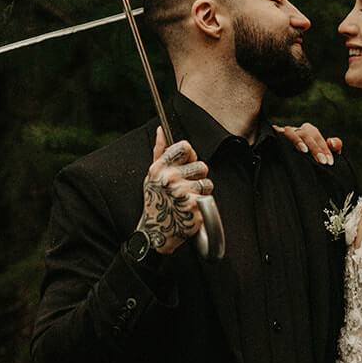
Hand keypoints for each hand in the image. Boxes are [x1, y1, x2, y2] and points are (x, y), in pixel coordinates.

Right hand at [137, 130, 212, 253]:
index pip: (185, 147)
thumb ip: (160, 151)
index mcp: (159, 168)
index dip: (191, 155)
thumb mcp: (152, 175)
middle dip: (198, 177)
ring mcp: (183, 193)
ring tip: (188, 201)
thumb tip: (161, 130)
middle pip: (202, 166)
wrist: (156, 233)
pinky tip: (191, 210)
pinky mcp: (194, 207)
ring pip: (207, 183)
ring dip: (202, 192)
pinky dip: (203, 205)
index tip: (187, 165)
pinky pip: (209, 198)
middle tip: (185, 189)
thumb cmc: (155, 201)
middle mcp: (170, 179)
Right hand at [276, 122, 341, 164]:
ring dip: (298, 141)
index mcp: (309, 131)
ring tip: (305, 151)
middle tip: (322, 162)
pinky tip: (284, 144)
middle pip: (307, 135)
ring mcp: (286, 132)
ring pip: (293, 133)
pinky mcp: (275, 136)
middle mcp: (298, 130)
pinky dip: (282, 138)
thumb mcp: (325, 152)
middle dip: (315, 148)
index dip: (325, 150)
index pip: (318, 138)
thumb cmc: (310, 157)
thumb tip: (331, 141)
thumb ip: (335, 146)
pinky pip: (279, 135)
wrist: (286, 162)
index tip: (329, 162)